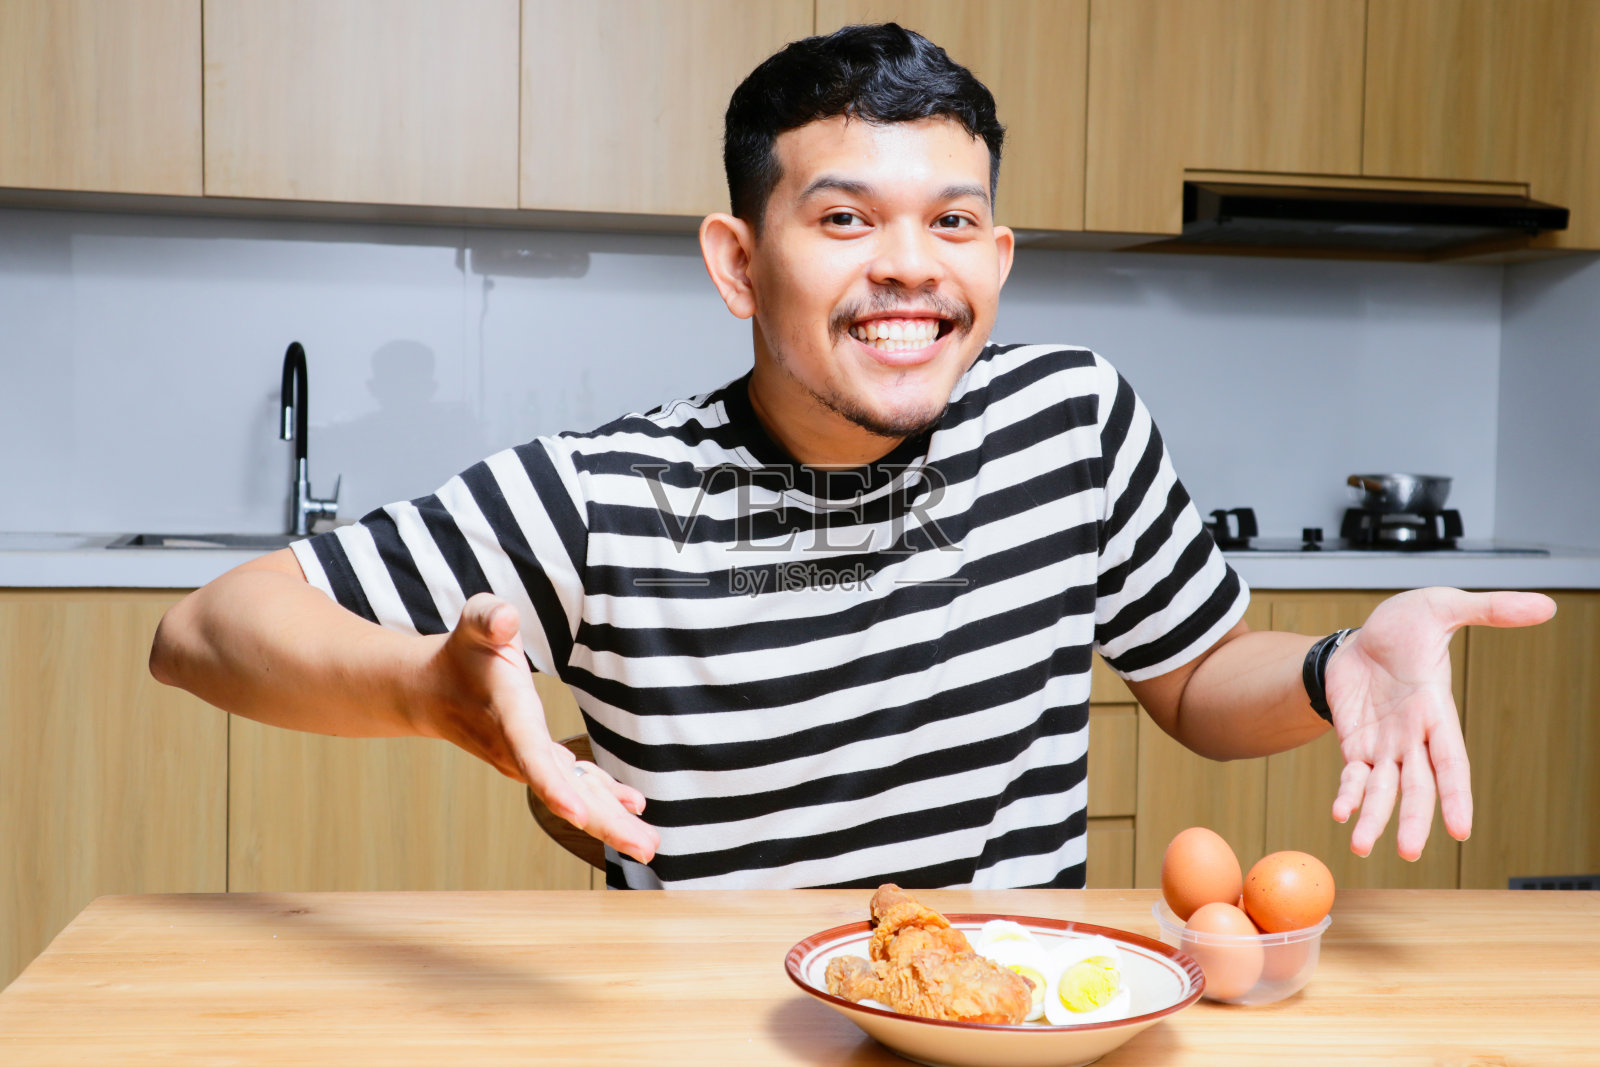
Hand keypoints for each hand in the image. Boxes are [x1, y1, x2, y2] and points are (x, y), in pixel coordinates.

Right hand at [419, 592, 659, 864]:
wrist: (432, 691)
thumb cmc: (462, 652)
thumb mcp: (473, 623)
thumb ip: (488, 618)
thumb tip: (505, 619)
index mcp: (507, 714)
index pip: (531, 755)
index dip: (553, 787)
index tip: (578, 815)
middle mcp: (518, 748)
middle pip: (564, 793)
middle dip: (604, 823)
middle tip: (646, 848)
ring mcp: (528, 760)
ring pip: (574, 797)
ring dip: (612, 823)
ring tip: (648, 845)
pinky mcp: (538, 761)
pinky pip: (574, 786)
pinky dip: (603, 801)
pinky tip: (631, 808)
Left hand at [1323, 587, 1555, 860]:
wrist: (1360, 637)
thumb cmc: (1404, 626)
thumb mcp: (1443, 607)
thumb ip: (1490, 609)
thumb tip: (1546, 605)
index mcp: (1436, 712)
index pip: (1452, 761)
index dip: (1456, 794)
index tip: (1461, 829)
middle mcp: (1412, 737)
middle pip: (1417, 786)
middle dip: (1413, 818)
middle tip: (1408, 852)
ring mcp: (1384, 745)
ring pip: (1382, 790)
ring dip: (1373, 818)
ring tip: (1360, 846)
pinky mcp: (1355, 744)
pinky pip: (1352, 776)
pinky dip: (1347, 794)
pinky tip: (1339, 813)